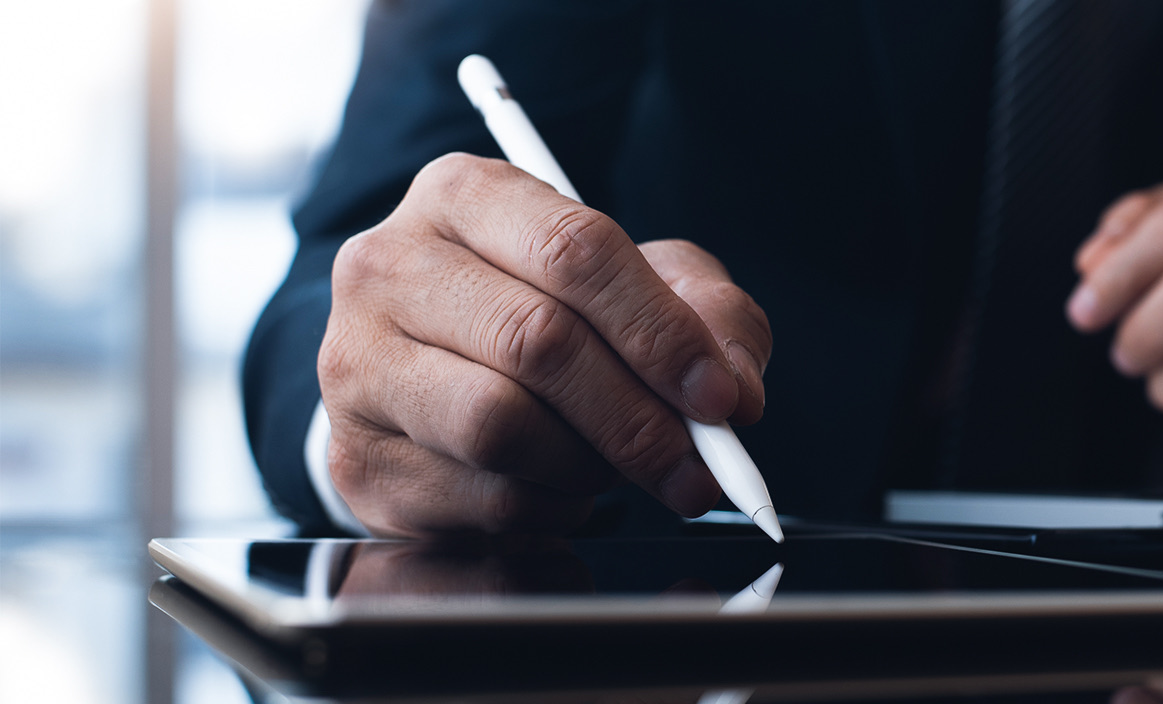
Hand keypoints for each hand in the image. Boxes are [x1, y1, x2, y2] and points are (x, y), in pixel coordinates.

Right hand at [319, 154, 770, 536]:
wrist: (436, 379)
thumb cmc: (550, 315)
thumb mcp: (644, 286)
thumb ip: (709, 316)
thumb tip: (735, 389)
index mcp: (464, 195)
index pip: (574, 249)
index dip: (660, 330)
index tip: (719, 396)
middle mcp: (388, 266)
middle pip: (539, 342)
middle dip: (640, 418)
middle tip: (700, 468)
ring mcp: (357, 363)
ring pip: (500, 426)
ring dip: (590, 464)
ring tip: (614, 463)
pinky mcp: (358, 458)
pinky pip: (481, 498)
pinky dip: (550, 506)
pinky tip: (558, 484)